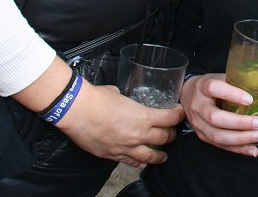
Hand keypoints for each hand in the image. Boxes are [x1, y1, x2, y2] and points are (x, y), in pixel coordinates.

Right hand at [55, 82, 183, 167]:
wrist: (77, 111)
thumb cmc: (97, 98)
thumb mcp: (119, 93)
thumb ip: (127, 100)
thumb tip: (124, 98)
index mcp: (143, 116)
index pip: (170, 118)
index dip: (178, 115)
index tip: (180, 113)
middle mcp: (138, 134)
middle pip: (164, 138)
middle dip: (171, 135)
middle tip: (172, 133)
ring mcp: (126, 147)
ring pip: (150, 155)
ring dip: (160, 156)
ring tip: (164, 156)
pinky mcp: (112, 155)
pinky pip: (130, 162)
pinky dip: (138, 163)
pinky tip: (142, 163)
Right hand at [180, 73, 257, 155]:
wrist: (186, 96)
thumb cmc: (208, 86)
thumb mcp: (218, 77)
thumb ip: (235, 80)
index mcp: (202, 87)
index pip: (214, 89)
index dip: (232, 94)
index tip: (250, 99)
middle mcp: (198, 106)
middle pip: (215, 118)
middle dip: (239, 123)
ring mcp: (198, 124)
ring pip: (217, 135)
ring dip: (240, 139)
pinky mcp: (202, 136)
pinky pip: (220, 145)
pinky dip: (238, 149)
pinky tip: (252, 150)